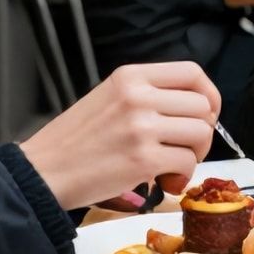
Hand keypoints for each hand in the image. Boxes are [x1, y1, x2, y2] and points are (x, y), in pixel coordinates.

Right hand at [19, 62, 220, 209]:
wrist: (44, 171)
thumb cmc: (75, 139)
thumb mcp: (110, 98)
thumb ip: (148, 94)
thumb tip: (194, 108)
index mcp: (131, 76)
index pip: (192, 73)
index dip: (209, 94)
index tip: (207, 113)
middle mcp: (138, 96)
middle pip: (202, 106)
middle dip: (203, 131)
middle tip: (185, 148)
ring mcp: (141, 127)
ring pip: (200, 134)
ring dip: (195, 154)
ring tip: (173, 165)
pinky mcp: (143, 159)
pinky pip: (187, 162)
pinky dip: (182, 175)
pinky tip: (164, 180)